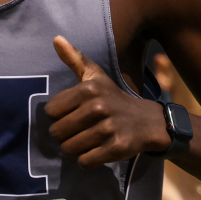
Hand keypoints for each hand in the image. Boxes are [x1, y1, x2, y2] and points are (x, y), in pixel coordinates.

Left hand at [46, 37, 172, 165]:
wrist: (149, 122)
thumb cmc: (114, 98)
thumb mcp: (97, 77)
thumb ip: (75, 59)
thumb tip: (56, 38)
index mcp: (89, 88)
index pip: (51, 111)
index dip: (60, 116)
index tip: (75, 114)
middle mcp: (99, 107)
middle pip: (57, 132)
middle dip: (66, 135)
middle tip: (81, 131)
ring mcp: (109, 128)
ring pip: (69, 149)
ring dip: (76, 149)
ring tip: (89, 141)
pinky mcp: (117, 148)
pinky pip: (85, 161)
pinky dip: (88, 160)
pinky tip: (98, 150)